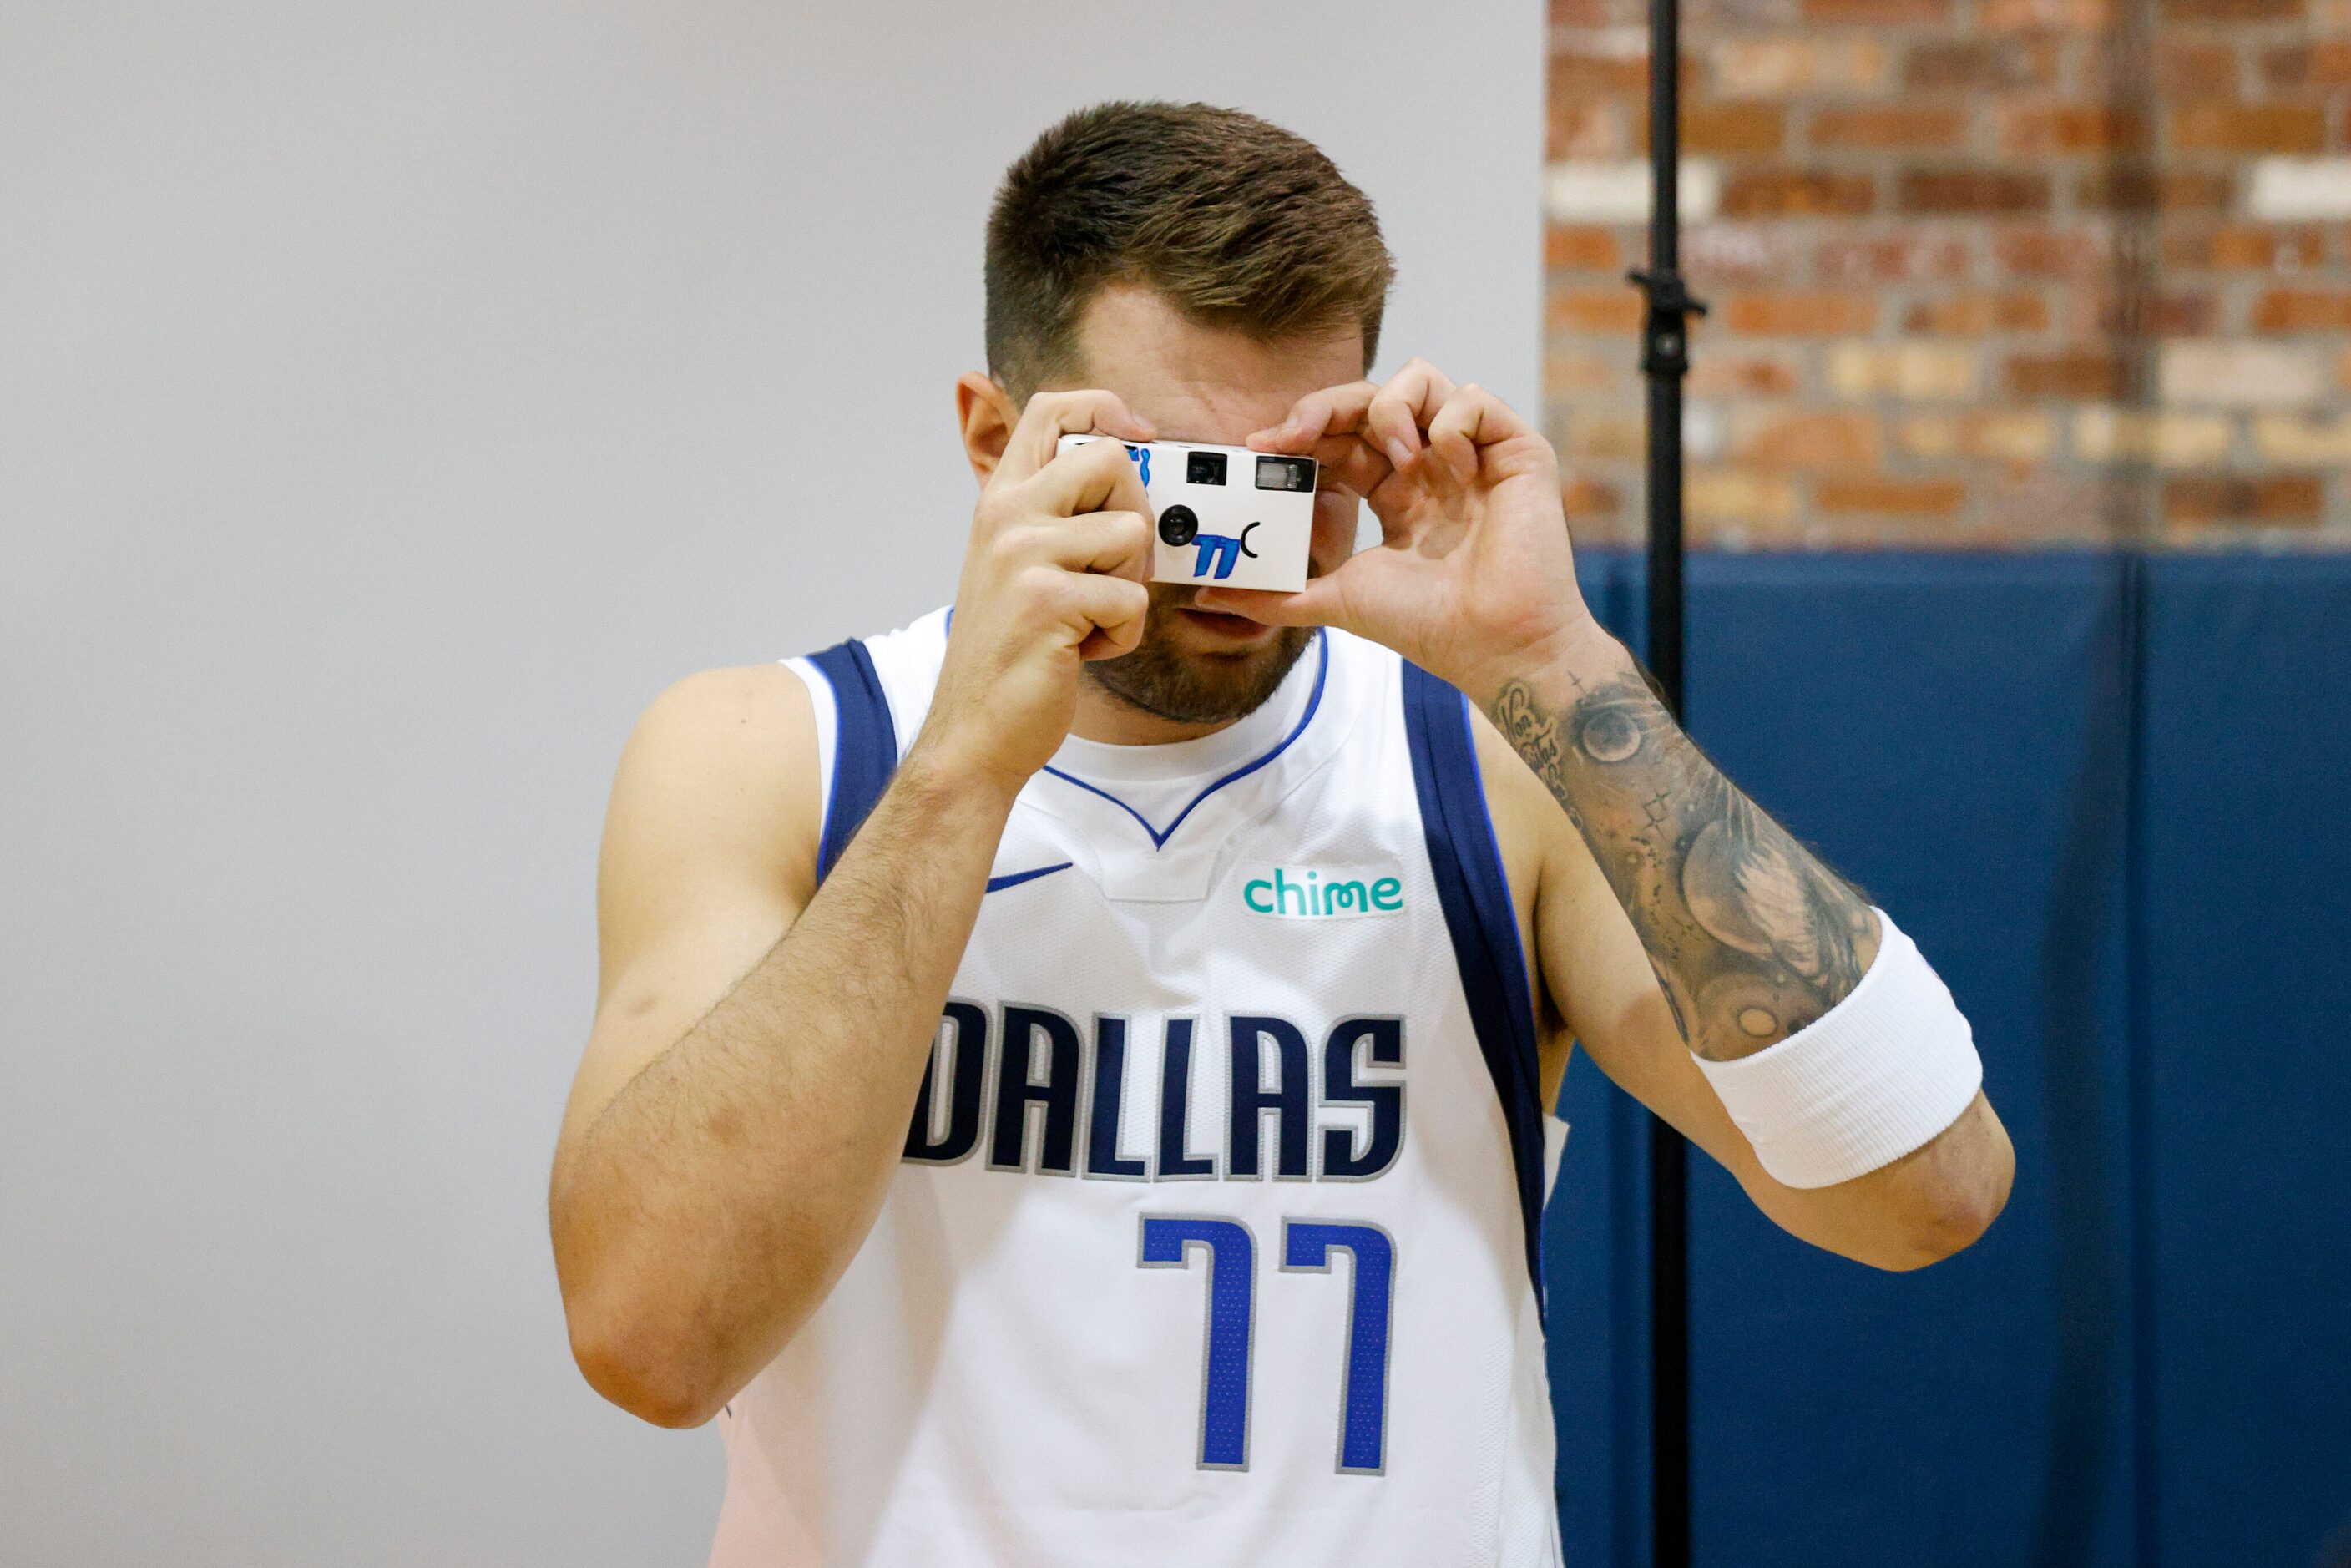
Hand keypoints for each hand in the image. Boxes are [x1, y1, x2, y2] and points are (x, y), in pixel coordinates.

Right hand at [914, 391, 1156, 798]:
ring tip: (1085, 620)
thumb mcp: (1018, 566)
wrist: (972, 733)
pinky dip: (1121, 635)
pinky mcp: (1049, 599)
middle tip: (1112, 570)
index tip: (1140, 438)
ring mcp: (1023, 554)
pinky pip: (1131, 598)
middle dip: (1137, 515)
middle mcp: (1006, 515)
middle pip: (1113, 459)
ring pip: (1133, 533)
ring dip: (1127, 586)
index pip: (1052, 408)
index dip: (1108, 410)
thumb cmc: (1008, 654)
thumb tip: (1130, 471)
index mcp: (1000, 500)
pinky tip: (1078, 652)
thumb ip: (1057, 517)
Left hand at [1196, 360, 1604, 700]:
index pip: (1341, 438)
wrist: (1496, 646)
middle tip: (1296, 431)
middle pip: (1372, 399)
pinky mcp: (1515, 450)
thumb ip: (1276, 595)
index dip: (1301, 431)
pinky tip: (1448, 468)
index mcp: (1395, 492)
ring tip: (1395, 456)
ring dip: (1390, 407)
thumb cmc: (1430, 627)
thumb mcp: (1336, 601)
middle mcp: (1431, 466)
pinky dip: (1450, 421)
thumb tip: (1208, 594)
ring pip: (1423, 380)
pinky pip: (1473, 397)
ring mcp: (1472, 454)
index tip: (1261, 446)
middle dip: (1326, 405)